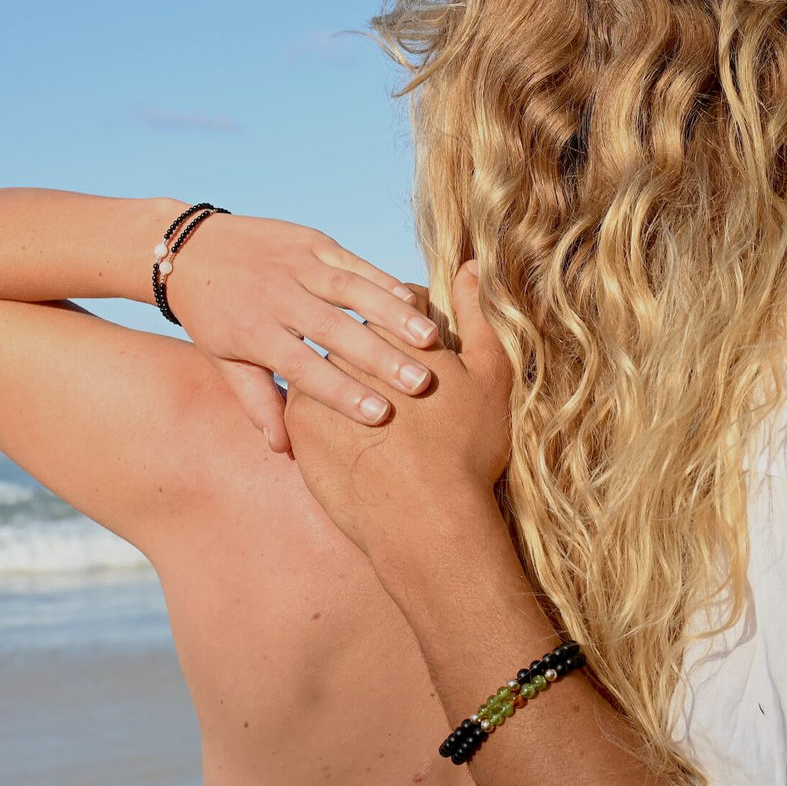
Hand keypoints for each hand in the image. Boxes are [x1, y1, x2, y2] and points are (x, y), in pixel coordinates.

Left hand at [165, 211, 446, 450]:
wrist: (188, 247)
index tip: (379, 415)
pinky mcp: (310, 239)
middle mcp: (276, 296)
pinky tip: (415, 301)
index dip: (341, 392)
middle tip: (420, 384)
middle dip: (380, 358)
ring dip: (394, 315)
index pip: (303, 368)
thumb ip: (259, 403)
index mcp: (253, 332)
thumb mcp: (224, 361)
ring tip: (430, 340)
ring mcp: (295, 263)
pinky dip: (384, 280)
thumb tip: (285, 450)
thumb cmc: (211, 315)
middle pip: (334, 330)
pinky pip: (353, 261)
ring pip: (351, 291)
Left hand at [283, 260, 514, 570]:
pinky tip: (348, 429)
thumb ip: (478, 315)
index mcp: (392, 327)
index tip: (426, 347)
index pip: (396, 302)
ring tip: (374, 400)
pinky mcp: (298, 421)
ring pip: (328, 362)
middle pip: (356, 328)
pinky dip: (325, 407)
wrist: (422, 519)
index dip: (415, 324)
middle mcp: (346, 345)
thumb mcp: (488, 377)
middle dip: (377, 346)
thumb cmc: (466, 448)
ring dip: (346, 373)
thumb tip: (472, 266)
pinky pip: (308, 402)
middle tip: (401, 381)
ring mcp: (316, 381)